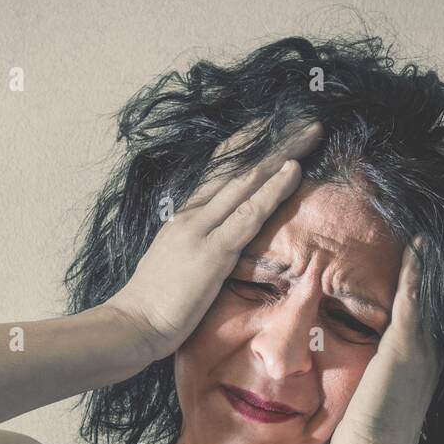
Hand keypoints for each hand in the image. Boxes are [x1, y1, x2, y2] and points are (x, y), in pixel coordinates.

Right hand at [103, 118, 324, 362]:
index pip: (218, 172)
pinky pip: (249, 215)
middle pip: (237, 167)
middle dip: (271, 141)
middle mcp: (192, 214)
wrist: (132, 323)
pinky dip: (273, 191)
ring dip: (282, 155)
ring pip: (247, 181)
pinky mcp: (213, 252)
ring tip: (310, 133)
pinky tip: (293, 171)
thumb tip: (212, 248)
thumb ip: (193, 247)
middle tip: (303, 120)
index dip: (245, 147)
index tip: (269, 127)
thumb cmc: (151, 304)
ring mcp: (202, 230)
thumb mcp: (174, 264)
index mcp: (183, 217)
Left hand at [329, 236, 441, 443]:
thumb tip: (375, 371)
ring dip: (434, 258)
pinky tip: (419, 241)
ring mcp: (421, 348)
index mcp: (427, 362)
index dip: (438, 283)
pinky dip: (416, 268)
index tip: (440, 252)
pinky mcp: (404, 347)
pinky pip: (413, 297)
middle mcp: (432, 352)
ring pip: (433, 292)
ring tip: (438, 223)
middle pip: (443, 297)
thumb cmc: (367, 438)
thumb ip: (383, 377)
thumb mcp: (381, 399)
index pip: (437, 312)